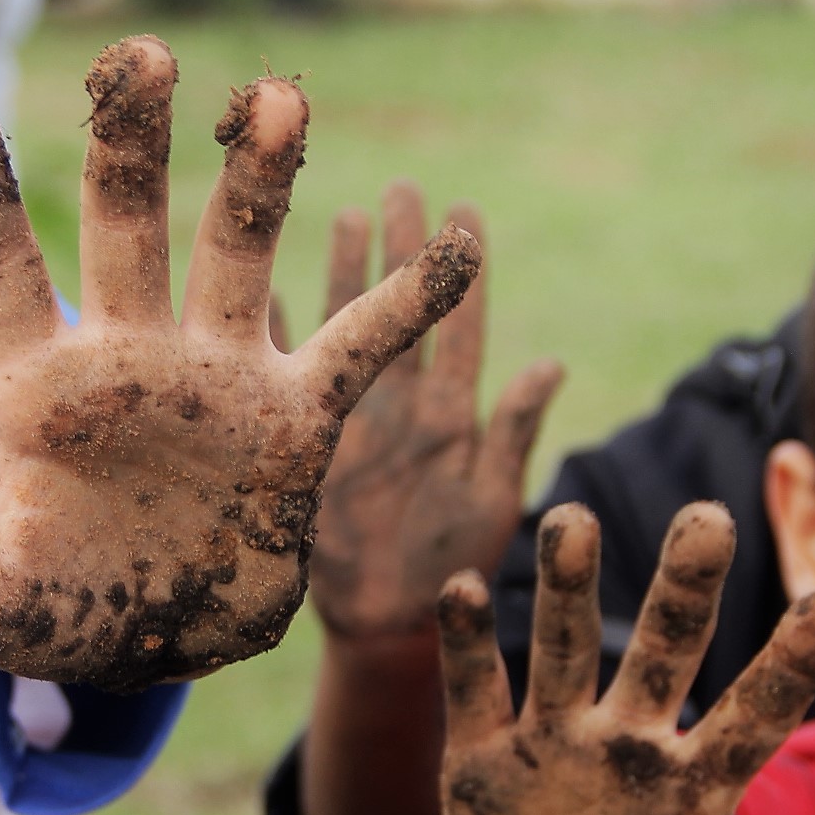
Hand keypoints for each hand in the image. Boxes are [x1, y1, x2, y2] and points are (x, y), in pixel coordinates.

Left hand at [0, 39, 477, 691]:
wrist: (161, 642)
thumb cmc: (57, 612)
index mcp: (37, 383)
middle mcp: (127, 353)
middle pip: (125, 224)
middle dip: (133, 142)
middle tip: (139, 55)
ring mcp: (215, 373)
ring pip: (238, 251)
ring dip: (258, 177)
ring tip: (278, 97)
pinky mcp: (295, 415)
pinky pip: (359, 345)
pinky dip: (407, 301)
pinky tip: (454, 245)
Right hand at [300, 182, 560, 641]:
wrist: (386, 626)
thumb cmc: (451, 575)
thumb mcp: (491, 504)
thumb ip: (513, 436)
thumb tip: (549, 364)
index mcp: (452, 417)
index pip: (459, 326)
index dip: (461, 269)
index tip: (463, 209)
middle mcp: (402, 405)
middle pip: (399, 308)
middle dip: (399, 247)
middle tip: (400, 188)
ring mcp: (351, 419)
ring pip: (344, 327)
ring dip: (344, 273)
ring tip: (344, 212)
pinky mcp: (306, 443)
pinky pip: (287, 376)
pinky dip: (277, 334)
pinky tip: (265, 287)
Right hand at [437, 501, 814, 814]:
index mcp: (699, 781)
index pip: (755, 712)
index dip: (789, 663)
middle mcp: (631, 743)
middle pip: (663, 653)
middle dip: (683, 590)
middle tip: (708, 519)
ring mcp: (554, 743)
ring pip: (564, 653)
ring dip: (567, 588)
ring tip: (572, 520)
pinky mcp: (480, 760)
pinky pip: (475, 692)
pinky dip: (466, 645)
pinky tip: (463, 590)